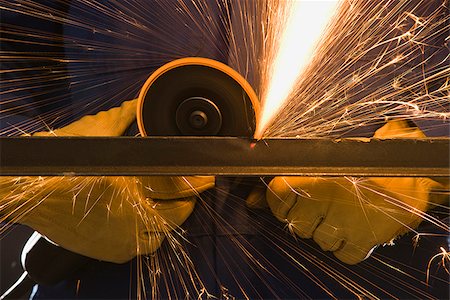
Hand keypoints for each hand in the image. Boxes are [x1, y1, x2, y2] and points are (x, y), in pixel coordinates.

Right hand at [1, 100, 213, 262]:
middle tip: (193, 188)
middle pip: (176, 216)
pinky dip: (150, 235)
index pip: (178, 191)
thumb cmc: (57, 166)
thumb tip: (135, 104)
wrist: (27, 191)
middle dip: (187, 202)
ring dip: (170, 220)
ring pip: (161, 236)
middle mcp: (129, 222)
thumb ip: (122, 119)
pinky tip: (148, 220)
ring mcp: (120, 241)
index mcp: (131, 193)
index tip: (207, 177)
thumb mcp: (95, 136)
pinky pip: (141, 248)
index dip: (197, 183)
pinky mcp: (108, 251)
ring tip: (172, 203)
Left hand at [266, 120, 446, 263]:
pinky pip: (341, 254)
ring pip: (317, 240)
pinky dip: (345, 245)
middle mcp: (327, 199)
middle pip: (296, 222)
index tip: (289, 200)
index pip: (277, 196)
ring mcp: (346, 222)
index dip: (280, 201)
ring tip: (342, 213)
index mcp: (315, 175)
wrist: (405, 174)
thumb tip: (251, 202)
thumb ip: (283, 183)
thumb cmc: (360, 165)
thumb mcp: (321, 163)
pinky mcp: (364, 241)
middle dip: (304, 216)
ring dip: (326, 230)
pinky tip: (353, 227)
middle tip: (322, 205)